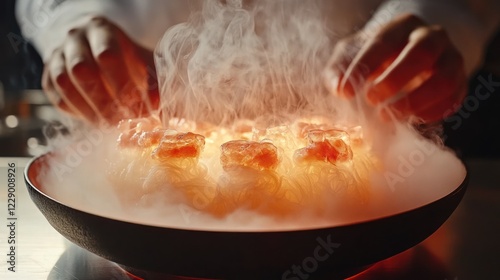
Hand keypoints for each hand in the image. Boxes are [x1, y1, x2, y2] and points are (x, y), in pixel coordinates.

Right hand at [42, 17, 158, 124]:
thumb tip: (157, 106)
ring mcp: (56, 57)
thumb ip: (152, 82)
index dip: (123, 85)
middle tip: (124, 122)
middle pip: (82, 70)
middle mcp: (74, 40)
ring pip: (65, 85)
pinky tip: (97, 121)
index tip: (140, 108)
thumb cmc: (125, 56)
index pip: (107, 55)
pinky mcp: (48, 78)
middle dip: (104, 101)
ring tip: (111, 126)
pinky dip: (78, 113)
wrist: (93, 46)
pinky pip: (58, 98)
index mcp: (100, 30)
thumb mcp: (142, 61)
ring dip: (90, 110)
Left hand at [325, 14, 465, 122]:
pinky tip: (408, 120)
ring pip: (443, 79)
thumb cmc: (372, 59)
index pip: (384, 41)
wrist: (402, 63)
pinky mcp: (459, 84)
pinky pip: (451, 100)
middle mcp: (431, 37)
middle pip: (422, 52)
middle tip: (371, 99)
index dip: (364, 67)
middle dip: (395, 79)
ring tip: (388, 117)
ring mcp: (450, 60)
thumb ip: (338, 70)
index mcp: (401, 27)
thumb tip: (338, 88)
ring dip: (415, 101)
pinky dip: (430, 113)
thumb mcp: (350, 57)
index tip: (345, 92)